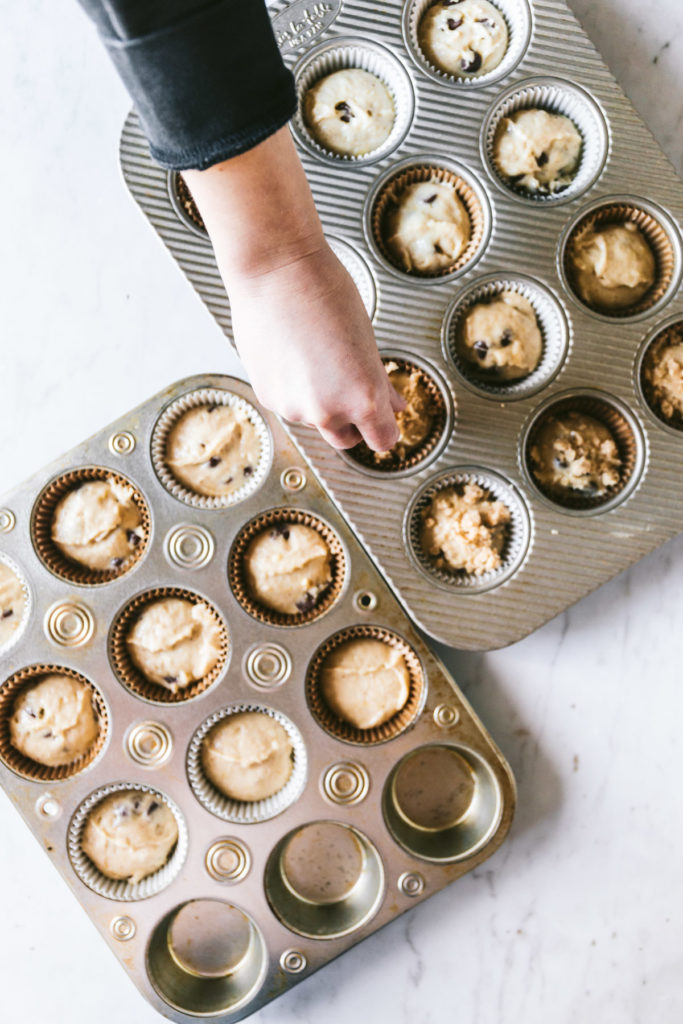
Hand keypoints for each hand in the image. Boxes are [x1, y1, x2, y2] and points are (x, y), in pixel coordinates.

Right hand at [184, 127, 403, 449]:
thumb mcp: (367, 339)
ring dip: (318, 402)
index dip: (384, 430)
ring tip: (316, 358)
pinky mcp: (268, 397)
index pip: (383, 441)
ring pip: (315, 421)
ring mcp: (294, 408)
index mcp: (363, 398)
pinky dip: (293, 390)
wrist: (275, 272)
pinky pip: (289, 405)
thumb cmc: (324, 292)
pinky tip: (293, 356)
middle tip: (349, 388)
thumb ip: (380, 382)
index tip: (383, 421)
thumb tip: (394, 405)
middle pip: (347, 440)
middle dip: (352, 422)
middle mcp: (328, 411)